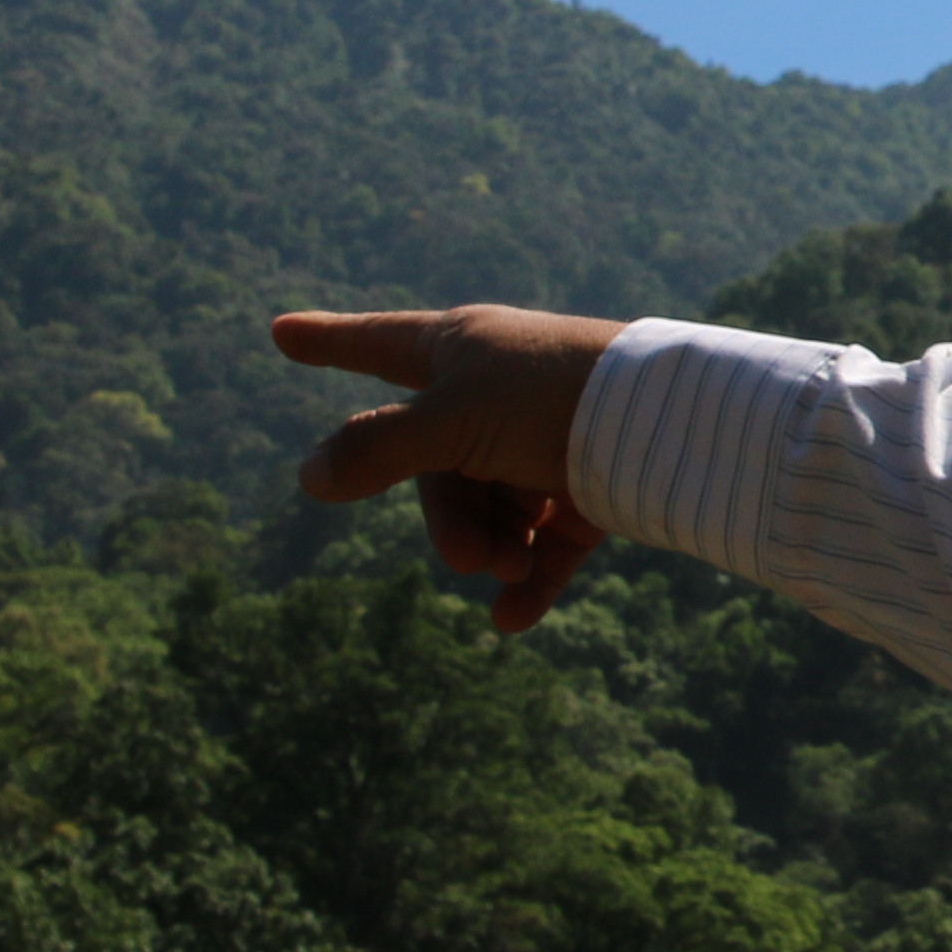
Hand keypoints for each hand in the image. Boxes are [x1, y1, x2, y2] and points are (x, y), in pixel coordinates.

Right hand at [270, 305, 627, 631]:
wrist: (670, 423)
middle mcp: (498, 390)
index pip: (376, 344)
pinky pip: (545, 539)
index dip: (328, 341)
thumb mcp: (449, 424)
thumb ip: (376, 449)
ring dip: (493, 546)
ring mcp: (544, 438)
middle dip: (449, 520)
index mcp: (460, 349)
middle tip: (472, 557)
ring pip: (491, 506)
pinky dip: (531, 576)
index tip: (281, 330)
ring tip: (510, 572)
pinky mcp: (590, 483)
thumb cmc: (549, 399)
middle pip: (436, 464)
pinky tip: (513, 621)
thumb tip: (310, 477)